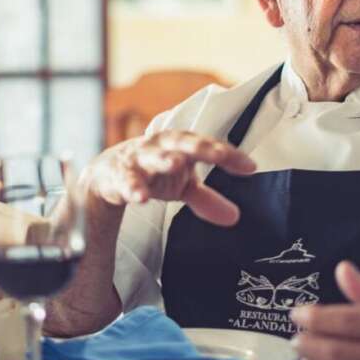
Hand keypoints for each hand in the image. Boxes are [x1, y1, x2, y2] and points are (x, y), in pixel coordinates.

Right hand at [84, 130, 255, 225]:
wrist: (109, 174)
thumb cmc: (152, 172)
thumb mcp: (181, 185)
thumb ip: (207, 199)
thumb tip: (235, 217)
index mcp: (180, 145)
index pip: (208, 146)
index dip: (228, 155)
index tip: (250, 168)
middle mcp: (161, 146)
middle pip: (183, 142)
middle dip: (200, 147)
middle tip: (218, 154)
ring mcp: (138, 159)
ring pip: (152, 156)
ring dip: (163, 159)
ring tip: (175, 165)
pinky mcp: (119, 174)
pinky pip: (126, 180)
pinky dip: (133, 188)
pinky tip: (141, 198)